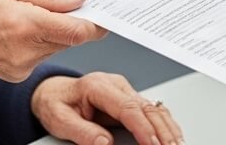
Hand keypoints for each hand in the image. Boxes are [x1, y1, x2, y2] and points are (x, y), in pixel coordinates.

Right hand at [0, 0, 106, 83]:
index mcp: (25, 23)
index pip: (78, 30)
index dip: (96, 20)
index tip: (103, 9)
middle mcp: (26, 50)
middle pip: (69, 37)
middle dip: (72, 19)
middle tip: (67, 0)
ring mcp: (21, 66)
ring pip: (55, 45)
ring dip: (53, 29)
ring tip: (28, 12)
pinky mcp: (16, 74)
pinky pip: (40, 54)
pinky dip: (38, 40)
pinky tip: (16, 28)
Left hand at [32, 72, 182, 144]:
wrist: (53, 92)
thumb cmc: (56, 103)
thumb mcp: (59, 120)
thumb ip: (81, 132)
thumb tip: (104, 143)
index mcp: (97, 86)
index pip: (128, 108)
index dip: (143, 128)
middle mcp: (116, 85)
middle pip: (147, 107)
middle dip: (163, 131)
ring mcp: (125, 91)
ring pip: (154, 108)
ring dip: (168, 128)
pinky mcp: (130, 99)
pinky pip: (152, 111)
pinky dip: (165, 124)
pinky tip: (172, 136)